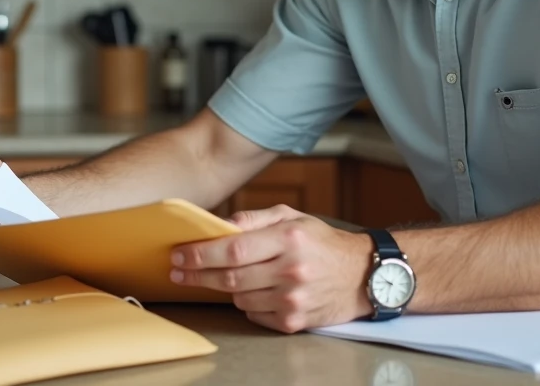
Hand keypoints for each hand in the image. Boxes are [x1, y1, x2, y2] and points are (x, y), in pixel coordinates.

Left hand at [169, 204, 373, 332]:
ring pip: (238, 298)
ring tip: (229, 276)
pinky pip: (254, 314)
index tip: (178, 254)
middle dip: (197, 274)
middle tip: (178, 270)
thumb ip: (253, 219)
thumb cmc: (322, 242)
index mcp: (289, 239)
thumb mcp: (292, 217)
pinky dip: (248, 303)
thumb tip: (218, 225)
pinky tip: (257, 290)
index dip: (200, 253)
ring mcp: (293, 299)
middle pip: (229, 277)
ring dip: (226, 287)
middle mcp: (291, 270)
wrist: (361, 276)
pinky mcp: (294, 321)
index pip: (233, 248)